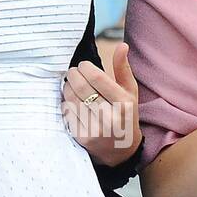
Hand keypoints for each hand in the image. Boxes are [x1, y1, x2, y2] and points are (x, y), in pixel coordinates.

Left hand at [62, 42, 141, 166]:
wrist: (122, 151)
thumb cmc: (125, 115)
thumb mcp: (130, 92)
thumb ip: (123, 69)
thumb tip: (122, 45)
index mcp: (124, 103)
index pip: (97, 77)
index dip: (85, 67)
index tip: (82, 66)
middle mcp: (110, 117)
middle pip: (81, 87)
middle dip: (73, 75)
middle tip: (72, 73)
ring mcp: (96, 129)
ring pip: (71, 99)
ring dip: (67, 88)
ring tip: (71, 86)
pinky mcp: (82, 138)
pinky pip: (67, 113)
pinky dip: (66, 104)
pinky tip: (72, 102)